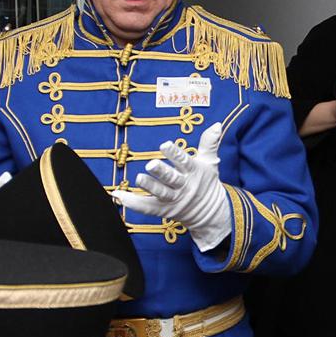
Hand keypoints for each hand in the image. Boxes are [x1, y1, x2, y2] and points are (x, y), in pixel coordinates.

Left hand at [110, 123, 231, 251]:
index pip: (184, 161)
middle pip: (172, 179)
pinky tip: (119, 195)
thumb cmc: (206, 182)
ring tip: (138, 178)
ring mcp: (173, 200)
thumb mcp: (210, 162)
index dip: (174, 153)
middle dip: (161, 172)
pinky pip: (147, 207)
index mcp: (194, 172)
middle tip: (150, 163)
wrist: (211, 213)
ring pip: (160, 193)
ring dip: (149, 186)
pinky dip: (133, 202)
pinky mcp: (164, 210)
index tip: (164, 145)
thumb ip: (209, 143)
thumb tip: (217, 124)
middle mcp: (183, 186)